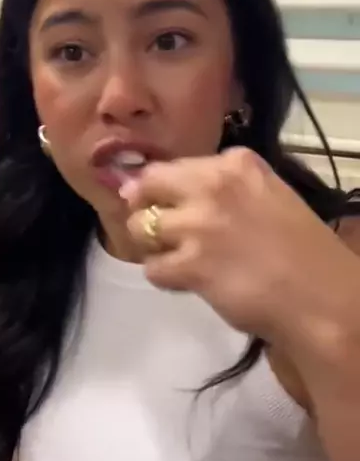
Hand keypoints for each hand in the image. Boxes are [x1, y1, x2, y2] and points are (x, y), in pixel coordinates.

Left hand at [123, 147, 355, 342]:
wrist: (320, 296)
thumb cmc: (303, 250)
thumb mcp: (269, 196)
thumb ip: (227, 187)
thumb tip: (178, 192)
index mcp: (237, 164)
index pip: (175, 165)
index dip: (165, 187)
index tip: (168, 202)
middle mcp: (212, 185)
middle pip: (148, 185)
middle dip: (144, 206)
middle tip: (157, 227)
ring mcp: (198, 224)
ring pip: (141, 227)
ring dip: (152, 245)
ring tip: (176, 257)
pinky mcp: (190, 264)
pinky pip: (152, 267)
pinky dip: (164, 277)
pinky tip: (187, 281)